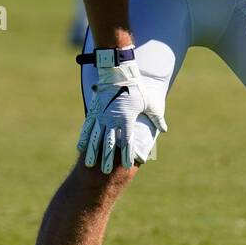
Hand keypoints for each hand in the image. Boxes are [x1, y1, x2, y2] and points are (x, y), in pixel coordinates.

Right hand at [80, 58, 166, 172]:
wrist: (118, 72)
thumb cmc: (137, 88)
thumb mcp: (150, 102)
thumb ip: (157, 117)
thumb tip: (164, 129)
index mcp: (126, 118)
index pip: (127, 141)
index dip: (128, 154)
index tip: (128, 166)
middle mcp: (112, 119)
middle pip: (109, 143)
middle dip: (108, 158)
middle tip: (106, 172)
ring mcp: (101, 116)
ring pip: (96, 138)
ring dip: (93, 152)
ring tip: (90, 165)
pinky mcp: (94, 112)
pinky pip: (87, 128)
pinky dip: (84, 139)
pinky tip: (81, 149)